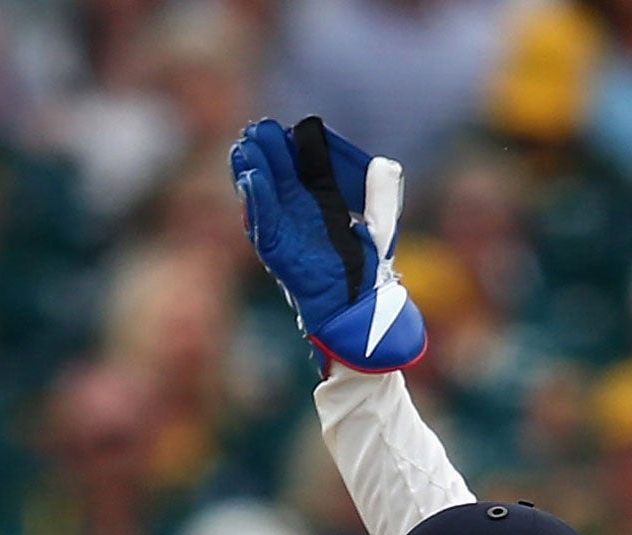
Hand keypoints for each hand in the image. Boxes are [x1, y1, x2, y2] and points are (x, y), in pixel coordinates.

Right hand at [230, 117, 425, 372]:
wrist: (358, 310)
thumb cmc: (368, 271)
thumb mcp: (380, 228)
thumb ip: (381, 196)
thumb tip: (386, 162)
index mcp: (321, 202)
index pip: (304, 167)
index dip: (295, 148)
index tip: (288, 128)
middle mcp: (299, 213)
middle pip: (279, 175)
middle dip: (267, 152)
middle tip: (258, 128)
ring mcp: (284, 230)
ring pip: (263, 194)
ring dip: (253, 170)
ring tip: (245, 146)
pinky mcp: (276, 250)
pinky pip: (263, 223)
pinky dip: (256, 201)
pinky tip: (251, 178)